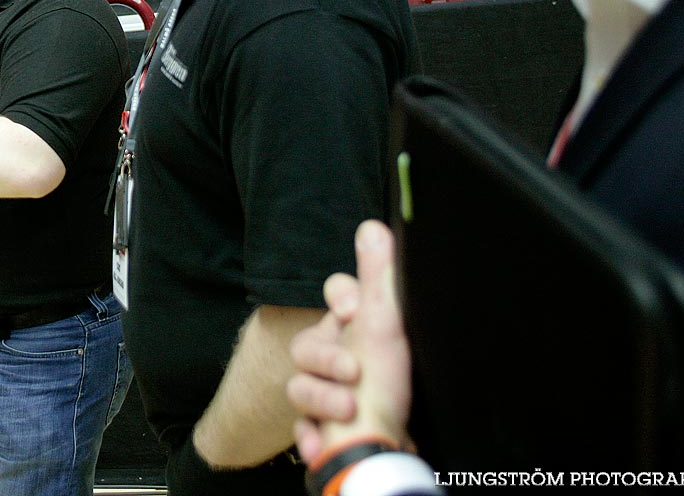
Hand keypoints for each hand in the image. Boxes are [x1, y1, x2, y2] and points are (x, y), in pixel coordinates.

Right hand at [287, 220, 411, 461]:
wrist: (374, 457)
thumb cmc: (385, 390)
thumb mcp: (384, 325)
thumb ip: (375, 274)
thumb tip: (372, 225)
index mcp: (361, 332)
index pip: (338, 295)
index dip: (340, 298)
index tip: (353, 311)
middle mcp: (344, 360)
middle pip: (306, 343)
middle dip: (325, 358)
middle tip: (352, 372)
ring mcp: (329, 395)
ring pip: (297, 385)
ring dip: (320, 397)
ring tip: (347, 408)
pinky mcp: (320, 429)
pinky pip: (301, 424)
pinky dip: (313, 433)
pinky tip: (326, 436)